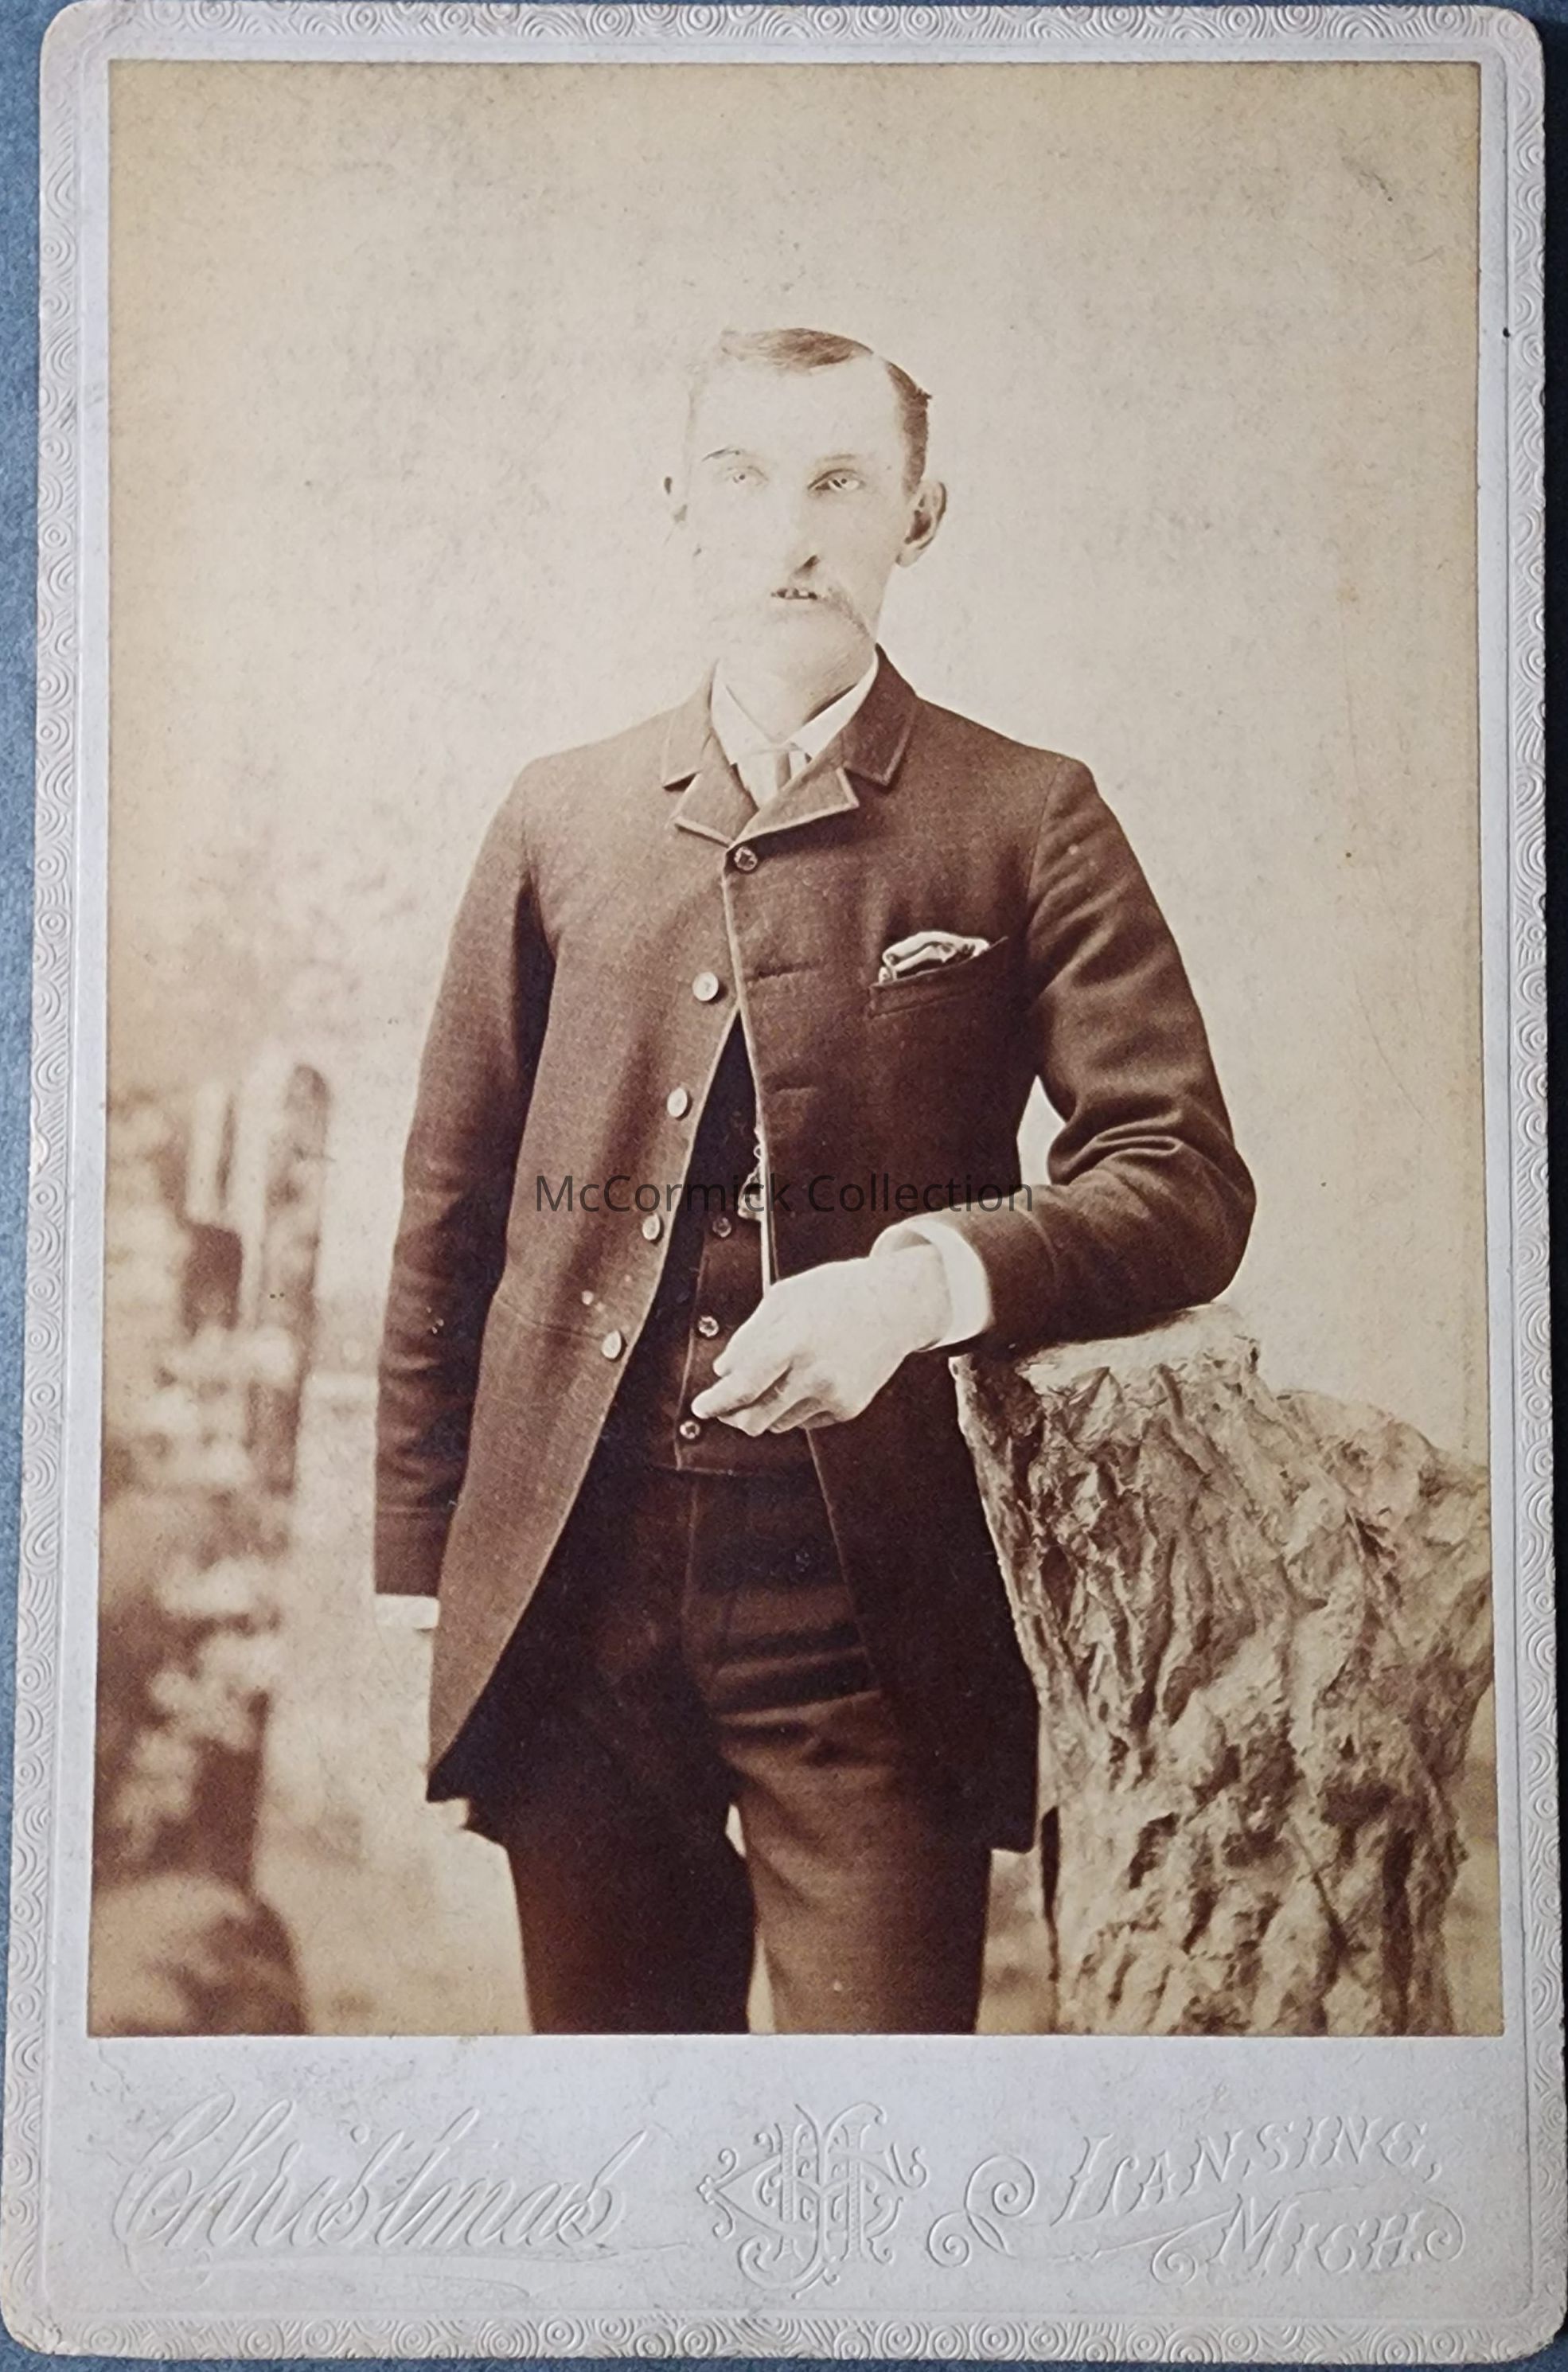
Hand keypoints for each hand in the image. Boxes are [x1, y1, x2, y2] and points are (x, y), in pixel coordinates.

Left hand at [689, 1246, 950, 1433]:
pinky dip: (795, 1405)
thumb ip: (749, 1336)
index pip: (742, 1387)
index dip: (716, 1402)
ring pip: (779, 1422)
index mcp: (794, 1341)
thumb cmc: (838, 1293)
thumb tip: (723, 1371)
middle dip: (733, 1415)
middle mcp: (815, 1374)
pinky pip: (805, 1419)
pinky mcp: (848, 1408)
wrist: (897, 1304)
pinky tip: (808, 1375)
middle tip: (724, 1405)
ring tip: (778, 1374)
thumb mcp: (785, 1297)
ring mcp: (834, 1395)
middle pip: (756, 1419)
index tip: (701, 1407)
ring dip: (765, 1407)